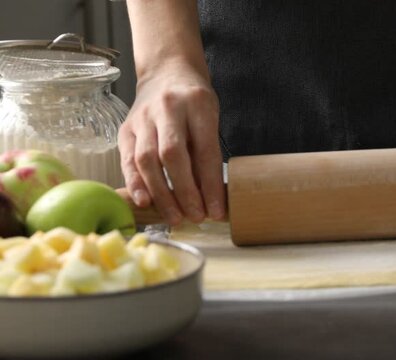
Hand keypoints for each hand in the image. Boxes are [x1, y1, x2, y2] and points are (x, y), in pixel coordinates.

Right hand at [118, 62, 224, 224]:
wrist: (166, 72)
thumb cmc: (195, 102)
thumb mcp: (211, 118)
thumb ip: (208, 152)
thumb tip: (211, 197)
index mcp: (198, 105)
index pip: (205, 150)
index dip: (211, 184)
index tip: (217, 209)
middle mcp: (168, 109)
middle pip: (173, 155)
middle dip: (185, 191)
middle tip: (196, 216)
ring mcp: (143, 118)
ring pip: (147, 159)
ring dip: (161, 193)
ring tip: (174, 217)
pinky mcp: (125, 128)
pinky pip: (127, 159)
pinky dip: (136, 183)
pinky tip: (144, 201)